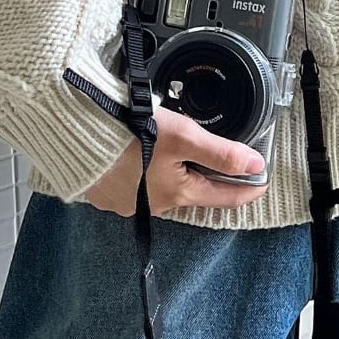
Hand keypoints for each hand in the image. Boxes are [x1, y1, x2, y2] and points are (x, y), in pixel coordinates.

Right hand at [83, 104, 268, 216]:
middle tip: (221, 161)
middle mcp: (153, 205)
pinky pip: (135, 185)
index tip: (263, 183)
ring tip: (174, 151)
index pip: (224, 197)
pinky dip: (144, 171)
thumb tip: (256, 166)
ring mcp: (126, 202)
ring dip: (173, 173)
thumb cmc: (129, 133)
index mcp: (177, 194)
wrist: (74, 134)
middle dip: (207, 177)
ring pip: (162, 188)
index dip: (247, 189)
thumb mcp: (183, 137)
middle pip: (192, 191)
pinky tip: (139, 154)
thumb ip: (221, 153)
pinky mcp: (105, 192)